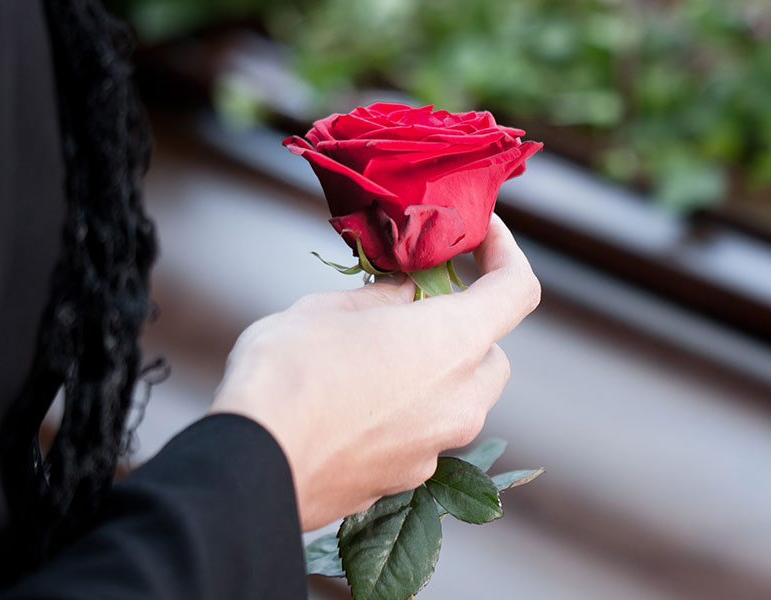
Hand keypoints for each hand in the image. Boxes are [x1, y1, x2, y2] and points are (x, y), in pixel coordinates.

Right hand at [210, 215, 540, 530]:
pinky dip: (407, 414)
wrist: (253, 468)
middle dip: (463, 329)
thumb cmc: (286, 376)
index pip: (517, 290)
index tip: (483, 236)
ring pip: (460, 400)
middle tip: (414, 308)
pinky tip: (355, 405)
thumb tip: (405, 293)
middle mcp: (461, 399)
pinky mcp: (410, 480)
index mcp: (452, 342)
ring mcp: (439, 447)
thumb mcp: (328, 310)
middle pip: (492, 355)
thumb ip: (382, 298)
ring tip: (374, 357)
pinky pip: (425, 436)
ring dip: (435, 374)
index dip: (506, 254)